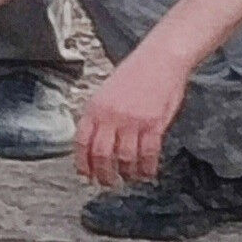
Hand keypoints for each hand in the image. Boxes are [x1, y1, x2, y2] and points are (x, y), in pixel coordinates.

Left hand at [75, 55, 185, 189]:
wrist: (160, 59)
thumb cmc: (135, 74)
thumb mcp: (107, 92)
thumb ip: (100, 115)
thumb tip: (94, 143)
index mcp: (95, 107)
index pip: (81, 141)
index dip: (82, 163)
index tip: (85, 175)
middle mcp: (110, 115)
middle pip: (101, 155)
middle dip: (103, 175)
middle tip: (108, 183)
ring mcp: (132, 121)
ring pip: (125, 159)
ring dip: (127, 174)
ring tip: (130, 177)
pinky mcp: (153, 124)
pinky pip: (148, 155)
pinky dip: (147, 168)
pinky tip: (148, 172)